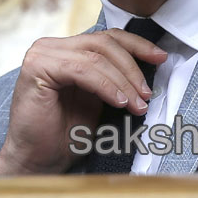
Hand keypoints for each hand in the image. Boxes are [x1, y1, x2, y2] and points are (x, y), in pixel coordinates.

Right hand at [0, 29, 166, 175]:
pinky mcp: (37, 68)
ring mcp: (41, 55)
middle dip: (132, 67)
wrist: (37, 160)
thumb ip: (111, 79)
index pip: (105, 37)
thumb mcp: (96, 99)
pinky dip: (105, 86)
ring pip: (95, 56)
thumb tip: (147, 69)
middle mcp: (50, 46)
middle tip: (147, 94)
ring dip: (122, 82)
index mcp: (63, 50)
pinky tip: (119, 102)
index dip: (136, 45)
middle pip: (103, 42)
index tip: (160, 57)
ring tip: (137, 105)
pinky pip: (81, 70)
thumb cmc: (63, 135)